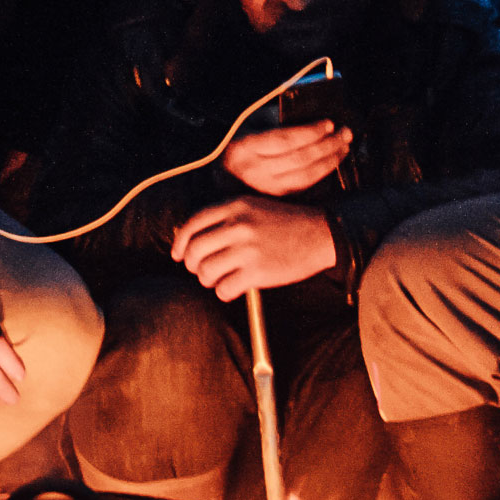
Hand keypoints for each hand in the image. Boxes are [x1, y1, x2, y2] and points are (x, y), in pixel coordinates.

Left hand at [171, 197, 338, 299]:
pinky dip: (225, 292)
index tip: (178, 255)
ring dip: (209, 280)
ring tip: (221, 279)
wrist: (321, 234)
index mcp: (234, 206)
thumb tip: (192, 238)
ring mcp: (247, 249)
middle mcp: (237, 226)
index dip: (180, 243)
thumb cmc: (286, 223)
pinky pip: (224, 289)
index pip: (192, 225)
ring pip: (206, 272)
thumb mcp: (253, 206)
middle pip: (194, 251)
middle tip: (202, 271)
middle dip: (193, 265)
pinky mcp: (257, 272)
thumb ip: (225, 216)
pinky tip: (235, 288)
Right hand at [222, 118, 351, 196]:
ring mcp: (263, 189)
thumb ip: (275, 117)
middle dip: (328, 145)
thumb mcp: (249, 123)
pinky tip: (332, 162)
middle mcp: (253, 171)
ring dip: (330, 160)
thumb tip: (310, 111)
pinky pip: (303, 186)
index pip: (285, 140)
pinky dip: (321, 174)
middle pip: (300, 159)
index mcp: (245, 147)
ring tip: (344, 146)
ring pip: (305, 176)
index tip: (329, 123)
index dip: (311, 132)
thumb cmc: (235, 141)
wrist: (215, 174)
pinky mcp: (272, 199)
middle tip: (346, 133)